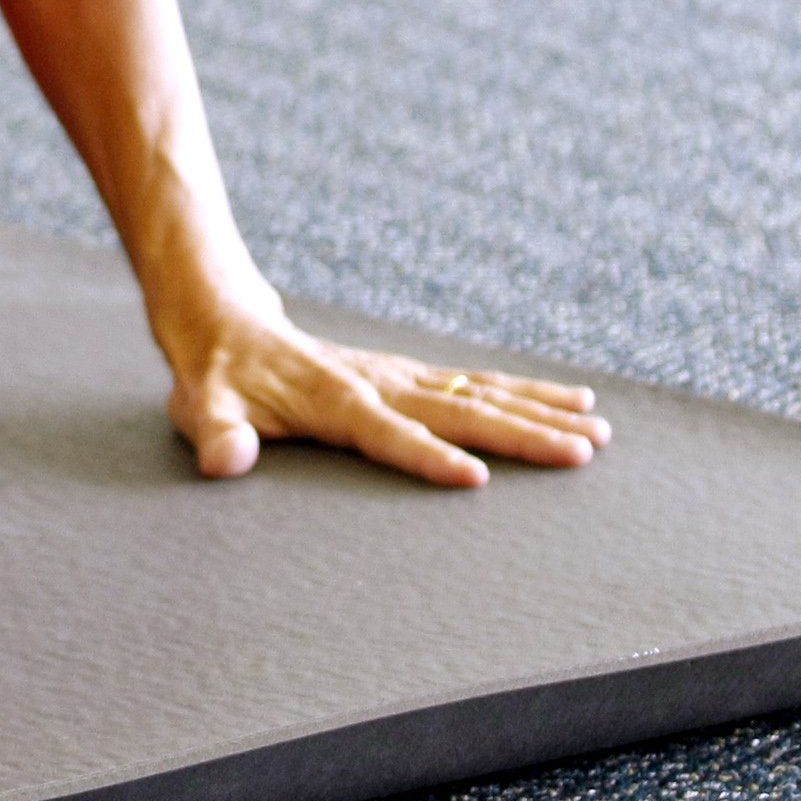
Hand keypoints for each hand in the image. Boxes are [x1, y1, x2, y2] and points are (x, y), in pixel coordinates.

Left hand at [160, 290, 610, 487]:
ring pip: (479, 393)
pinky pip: (474, 385)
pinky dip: (523, 394)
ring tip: (598, 430)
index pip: (390, 432)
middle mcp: (379, 383)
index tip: (477, 479)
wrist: (225, 322)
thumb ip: (215, 432)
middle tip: (584, 450)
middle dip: (522, 432)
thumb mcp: (201, 405)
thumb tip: (223, 459)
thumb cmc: (216, 378)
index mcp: (334, 398)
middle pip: (459, 410)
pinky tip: (567, 403)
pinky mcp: (407, 376)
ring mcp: (398, 376)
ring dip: (538, 411)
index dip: (428, 456)